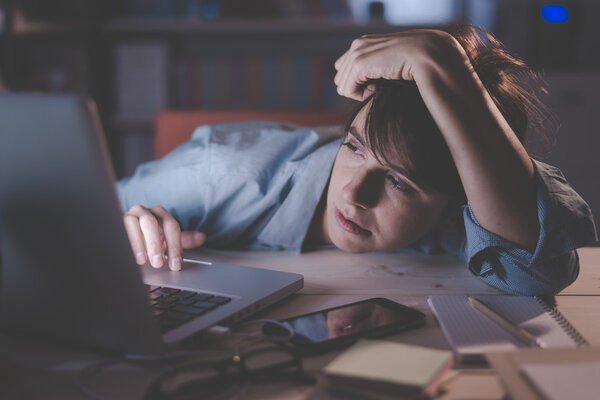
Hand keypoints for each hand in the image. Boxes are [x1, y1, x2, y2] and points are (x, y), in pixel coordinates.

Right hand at [123, 205, 205, 270]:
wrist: (127, 237)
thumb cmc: (150, 240)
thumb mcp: (167, 241)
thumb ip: (182, 240)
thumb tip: (201, 238)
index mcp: (160, 214)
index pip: (171, 226)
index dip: (174, 246)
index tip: (176, 265)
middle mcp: (144, 211)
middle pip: (151, 222)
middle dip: (155, 244)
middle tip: (158, 263)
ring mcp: (127, 216)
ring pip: (132, 224)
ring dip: (138, 243)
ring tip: (142, 261)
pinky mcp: (113, 224)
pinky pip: (117, 230)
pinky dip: (123, 243)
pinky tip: (126, 256)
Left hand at [334, 29, 455, 99]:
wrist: (426, 55)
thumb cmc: (412, 63)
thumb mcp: (389, 64)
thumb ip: (375, 70)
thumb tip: (365, 87)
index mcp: (363, 43)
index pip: (344, 69)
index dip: (357, 82)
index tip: (375, 83)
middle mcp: (357, 45)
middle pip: (340, 78)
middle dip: (356, 88)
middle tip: (377, 87)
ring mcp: (357, 53)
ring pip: (342, 85)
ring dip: (359, 92)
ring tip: (378, 87)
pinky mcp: (359, 64)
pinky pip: (347, 90)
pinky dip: (359, 95)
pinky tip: (376, 89)